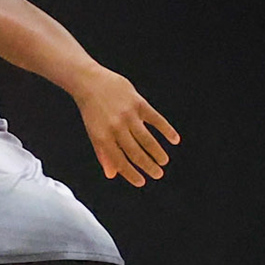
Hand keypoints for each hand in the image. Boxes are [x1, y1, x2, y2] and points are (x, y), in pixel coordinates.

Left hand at [73, 66, 179, 186]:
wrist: (89, 81)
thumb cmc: (91, 110)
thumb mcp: (93, 132)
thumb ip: (103, 154)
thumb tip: (112, 174)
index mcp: (102, 137)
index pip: (120, 161)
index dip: (131, 174)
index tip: (141, 182)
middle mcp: (116, 127)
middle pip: (136, 152)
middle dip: (148, 166)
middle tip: (158, 174)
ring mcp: (128, 115)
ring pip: (147, 138)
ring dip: (157, 152)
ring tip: (163, 161)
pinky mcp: (138, 102)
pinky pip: (155, 119)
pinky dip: (166, 130)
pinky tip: (174, 139)